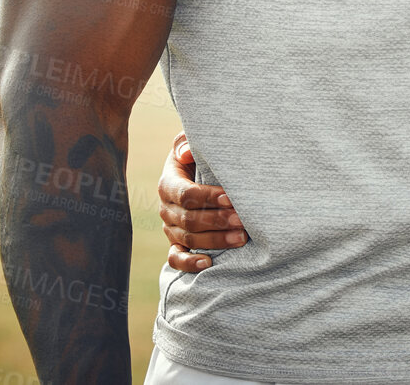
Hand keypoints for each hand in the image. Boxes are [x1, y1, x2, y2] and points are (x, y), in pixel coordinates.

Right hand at [157, 131, 247, 271]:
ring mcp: (170, 228)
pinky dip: (189, 264)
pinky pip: (175, 259)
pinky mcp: (176, 244)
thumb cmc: (197, 158)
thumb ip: (186, 145)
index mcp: (168, 184)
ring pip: (188, 239)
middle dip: (217, 220)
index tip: (230, 197)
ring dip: (215, 240)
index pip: (185, 194)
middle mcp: (166, 209)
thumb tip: (187, 153)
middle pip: (189, 219)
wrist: (194, 175)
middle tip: (242, 220)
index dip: (207, 197)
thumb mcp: (190, 146)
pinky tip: (208, 264)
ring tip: (241, 238)